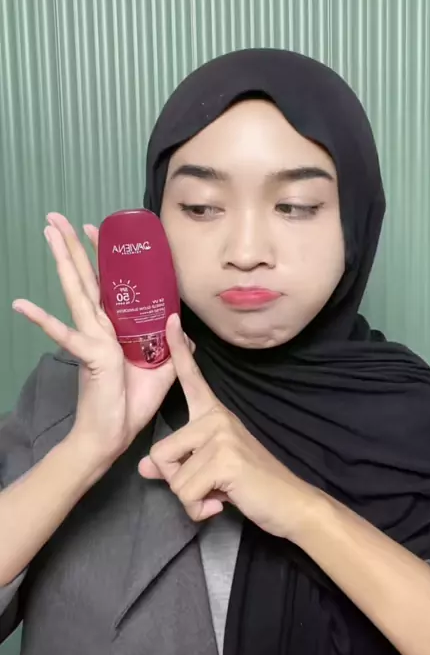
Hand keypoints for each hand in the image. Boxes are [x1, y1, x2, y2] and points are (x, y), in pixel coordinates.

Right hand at [13, 213, 178, 464]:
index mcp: (116, 326)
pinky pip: (67, 334)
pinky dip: (44, 320)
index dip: (101, 255)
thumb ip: (174, 346)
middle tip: (56, 218)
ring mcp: (93, 337)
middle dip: (73, 247)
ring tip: (49, 234)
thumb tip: (182, 325)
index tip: (94, 229)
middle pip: (86, 277)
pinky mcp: (90, 354)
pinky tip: (22, 304)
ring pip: (78, 291)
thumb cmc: (133, 403)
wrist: (114, 436)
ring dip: (64, 262)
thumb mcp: (165, 369)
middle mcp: (101, 326)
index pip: (108, 282)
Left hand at [139, 315, 314, 539]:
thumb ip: (177, 465)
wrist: (289, 504)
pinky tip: (221, 504)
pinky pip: (186, 493)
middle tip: (209, 486)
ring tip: (219, 494)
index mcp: (213, 414)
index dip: (177, 350)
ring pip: (173, 477)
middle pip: (161, 452)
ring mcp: (220, 434)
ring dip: (191, 499)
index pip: (191, 378)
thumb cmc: (250, 486)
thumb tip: (145, 467)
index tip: (170, 320)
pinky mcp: (224, 458)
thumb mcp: (208, 472)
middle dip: (178, 482)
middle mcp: (215, 417)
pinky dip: (199, 510)